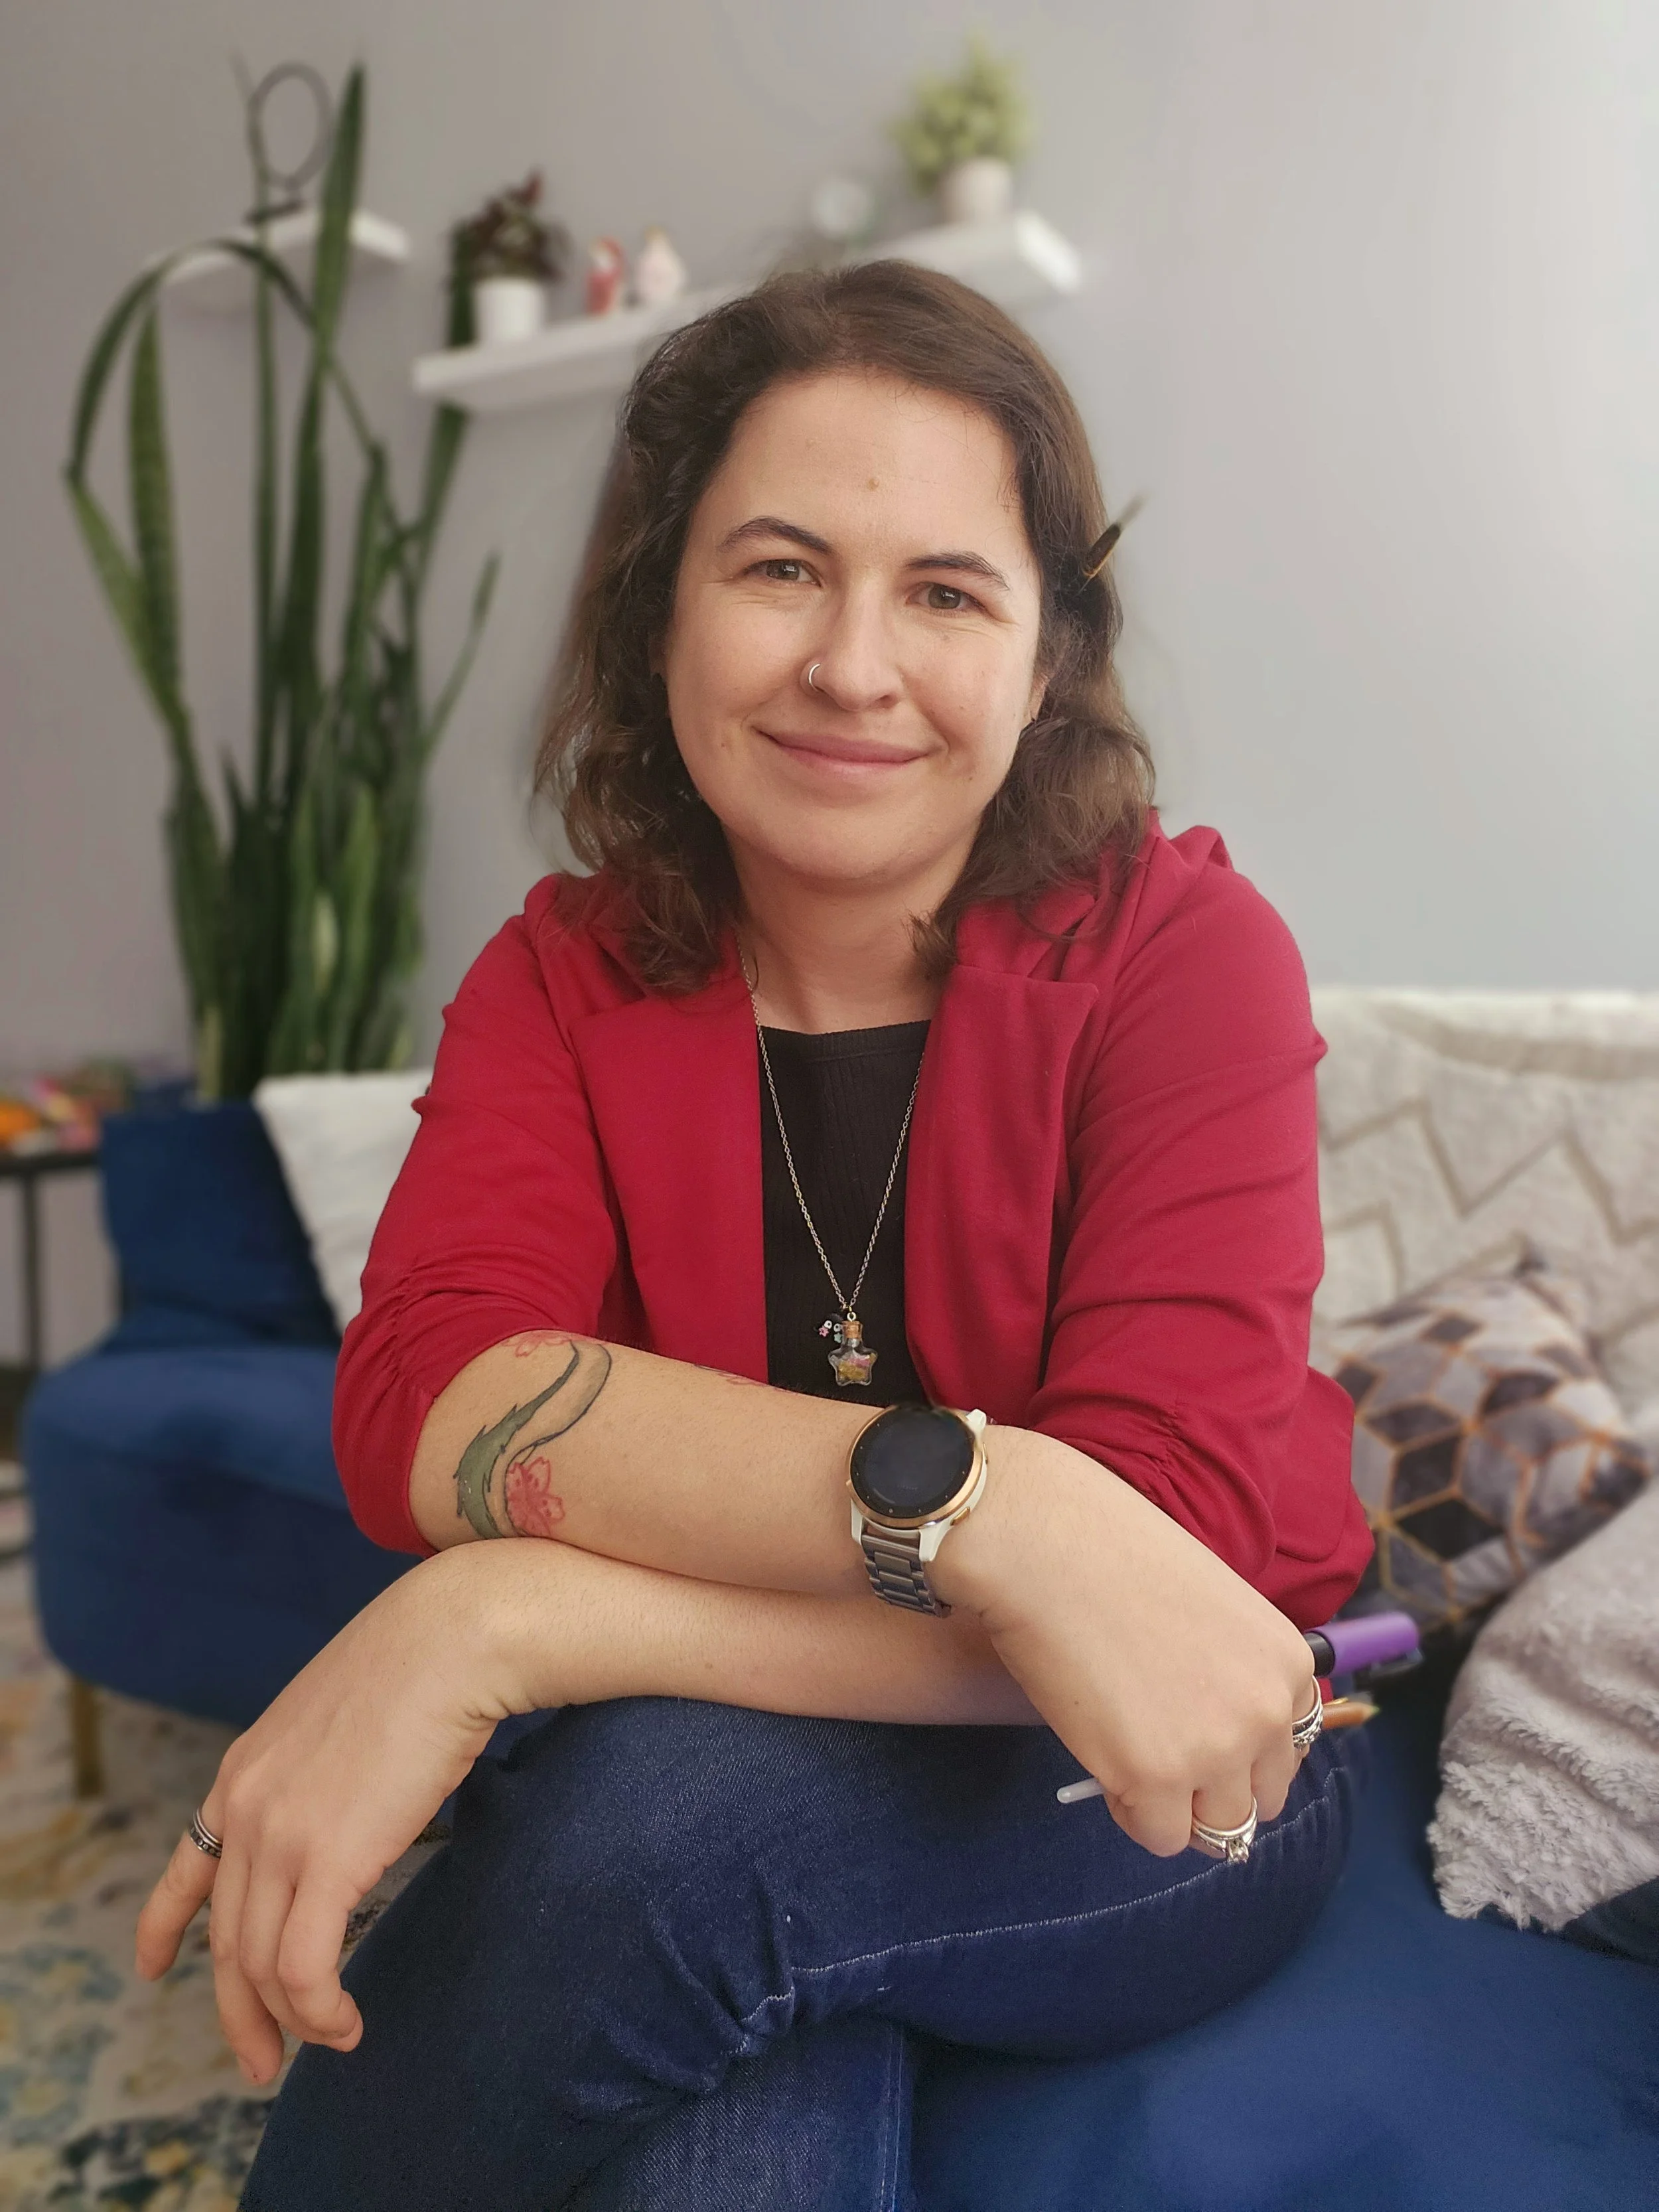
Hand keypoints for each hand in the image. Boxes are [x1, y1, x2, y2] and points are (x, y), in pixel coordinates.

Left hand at [135, 1549, 512, 2084]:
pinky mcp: (329, 1859)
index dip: (164, 1926)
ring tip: (332, 2039)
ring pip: (261, 1963)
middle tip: (262, 2061)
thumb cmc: (423, 1664)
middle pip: (225, 1938)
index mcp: (246, 1769)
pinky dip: (319, 2010)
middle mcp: (247, 1805)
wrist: (454, 1638)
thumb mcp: (340, 1717)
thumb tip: (345, 1810)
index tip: (153, 1968)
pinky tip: (346, 2023)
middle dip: (239, 2011)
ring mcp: (281, 1834)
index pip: (188, 1863)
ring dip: (292, 2019)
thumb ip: (320, 1771)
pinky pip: (304, 1966)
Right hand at [932, 1430, 1316, 1856]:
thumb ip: (1229, 1668)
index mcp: (1287, 1663)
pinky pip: (1159, 1836)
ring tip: (1125, 1749)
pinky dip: (1130, 1811)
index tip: (1195, 1729)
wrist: (1043, 1543)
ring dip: (1177, 1805)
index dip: (1240, 1746)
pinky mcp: (1156, 1779)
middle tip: (1157, 1747)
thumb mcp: (1208, 1605)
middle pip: (1262, 1797)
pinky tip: (1099, 1756)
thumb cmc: (1109, 1551)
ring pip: (1219, 1829)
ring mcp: (1216, 1750)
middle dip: (1215, 1784)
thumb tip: (1211, 1725)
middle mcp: (1267, 1713)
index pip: (1291, 1746)